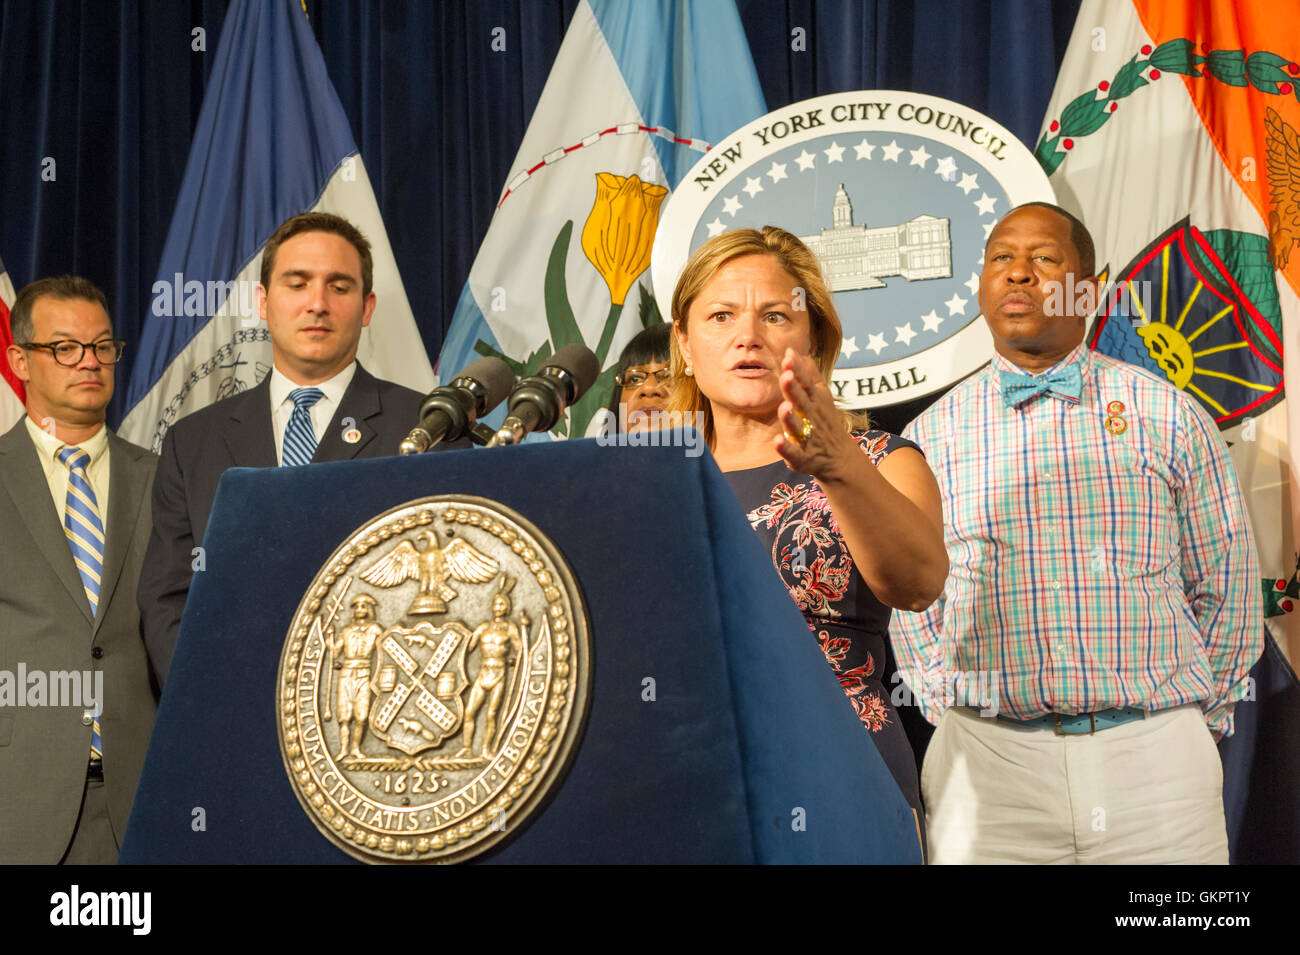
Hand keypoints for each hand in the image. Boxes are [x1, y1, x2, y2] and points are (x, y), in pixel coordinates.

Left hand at [773, 348, 856, 479]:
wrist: (839, 458)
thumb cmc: (825, 421)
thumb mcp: (821, 396)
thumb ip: (808, 375)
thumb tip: (794, 351)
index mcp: (815, 402)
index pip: (807, 383)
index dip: (798, 371)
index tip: (789, 356)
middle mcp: (812, 418)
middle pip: (802, 402)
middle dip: (795, 390)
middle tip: (787, 376)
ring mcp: (808, 438)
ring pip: (798, 427)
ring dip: (791, 418)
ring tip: (784, 407)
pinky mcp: (802, 457)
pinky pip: (794, 453)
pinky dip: (786, 448)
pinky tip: (777, 441)